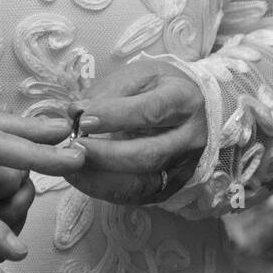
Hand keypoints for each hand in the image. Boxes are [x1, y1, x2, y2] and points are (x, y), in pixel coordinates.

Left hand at [65, 58, 206, 205]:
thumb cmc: (162, 88)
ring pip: (142, 183)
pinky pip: (137, 196)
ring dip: (101, 178)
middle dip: (105, 155)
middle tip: (74, 147)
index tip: (82, 120)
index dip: (114, 117)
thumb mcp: (140, 75)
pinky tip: (83, 179)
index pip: (150, 112)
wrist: (200, 109)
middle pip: (148, 154)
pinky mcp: (171, 187)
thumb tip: (76, 111)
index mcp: (183, 101)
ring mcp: (183, 167)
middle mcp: (189, 138)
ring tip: (71, 167)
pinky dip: (106, 191)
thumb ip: (109, 91)